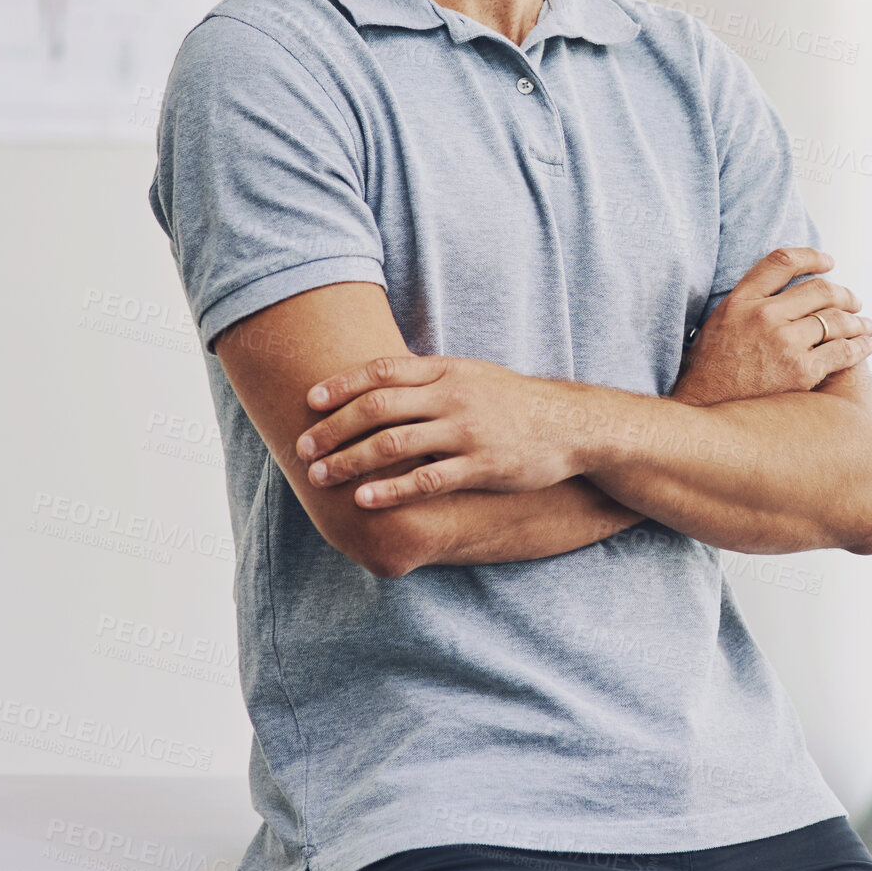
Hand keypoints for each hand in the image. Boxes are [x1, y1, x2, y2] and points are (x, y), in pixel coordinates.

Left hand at [294, 354, 583, 507]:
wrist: (569, 425)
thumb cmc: (510, 401)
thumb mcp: (471, 374)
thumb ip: (427, 377)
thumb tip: (375, 382)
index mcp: (447, 369)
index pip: (383, 371)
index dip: (342, 385)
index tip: (309, 401)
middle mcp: (453, 395)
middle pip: (379, 407)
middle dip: (334, 428)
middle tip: (302, 448)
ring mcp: (467, 431)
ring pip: (395, 444)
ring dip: (351, 460)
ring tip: (322, 476)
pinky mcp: (482, 466)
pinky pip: (428, 479)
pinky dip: (392, 490)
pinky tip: (365, 500)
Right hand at [672, 247, 871, 406]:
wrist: (705, 410)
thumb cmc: (712, 369)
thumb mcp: (719, 323)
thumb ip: (748, 303)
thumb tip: (783, 291)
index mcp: (742, 300)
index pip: (782, 262)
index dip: (811, 257)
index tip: (829, 262)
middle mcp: (764, 315)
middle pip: (819, 290)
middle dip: (845, 294)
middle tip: (855, 302)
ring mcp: (784, 342)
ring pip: (837, 320)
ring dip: (859, 322)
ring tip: (867, 326)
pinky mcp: (801, 370)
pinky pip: (843, 351)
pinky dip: (860, 347)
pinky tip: (866, 346)